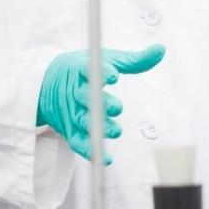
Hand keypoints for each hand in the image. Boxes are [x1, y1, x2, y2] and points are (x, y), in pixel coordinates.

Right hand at [37, 44, 165, 164]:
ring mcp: (72, 111)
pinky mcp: (70, 128)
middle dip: (100, 103)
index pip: (88, 69)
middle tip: (116, 107)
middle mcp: (74, 91)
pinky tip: (104, 158)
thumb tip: (160, 50)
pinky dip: (89, 150)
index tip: (113, 75)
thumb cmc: (85, 68)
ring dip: (98, 126)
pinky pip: (77, 141)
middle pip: (85, 97)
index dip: (101, 73)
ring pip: (83, 120)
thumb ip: (134, 60)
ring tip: (115, 130)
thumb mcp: (107, 59)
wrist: (47, 81)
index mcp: (81, 70)